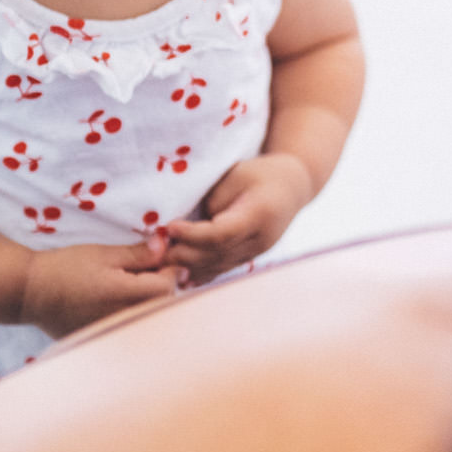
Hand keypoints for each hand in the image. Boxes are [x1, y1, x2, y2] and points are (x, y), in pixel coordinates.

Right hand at [21, 241, 177, 339]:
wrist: (30, 293)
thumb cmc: (66, 267)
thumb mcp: (104, 253)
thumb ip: (139, 254)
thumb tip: (166, 247)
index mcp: (125, 295)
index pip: (168, 286)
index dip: (169, 269)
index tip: (161, 258)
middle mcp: (123, 319)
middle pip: (162, 304)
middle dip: (161, 285)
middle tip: (147, 269)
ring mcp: (114, 332)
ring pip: (149, 317)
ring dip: (149, 300)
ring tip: (130, 283)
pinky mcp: (105, 338)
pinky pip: (131, 327)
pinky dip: (133, 313)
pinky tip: (118, 300)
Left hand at [164, 153, 314, 286]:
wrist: (294, 186)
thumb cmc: (262, 173)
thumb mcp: (238, 175)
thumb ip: (216, 200)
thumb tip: (192, 225)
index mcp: (260, 214)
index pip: (222, 232)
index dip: (194, 234)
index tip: (171, 227)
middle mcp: (261, 239)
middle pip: (218, 254)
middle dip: (185, 254)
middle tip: (157, 251)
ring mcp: (257, 251)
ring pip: (219, 265)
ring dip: (190, 266)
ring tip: (162, 263)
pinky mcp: (251, 257)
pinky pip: (224, 269)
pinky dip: (201, 273)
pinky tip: (181, 277)